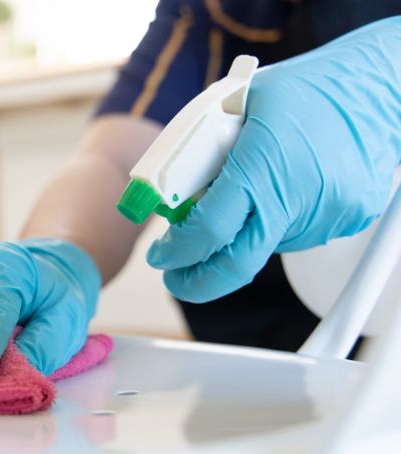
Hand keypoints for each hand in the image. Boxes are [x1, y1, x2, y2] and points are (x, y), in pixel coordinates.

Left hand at [147, 17, 400, 301]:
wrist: (377, 87)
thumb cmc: (301, 89)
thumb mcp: (232, 106)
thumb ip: (199, 154)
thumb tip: (170, 197)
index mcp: (263, 165)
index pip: (210, 230)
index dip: (177, 252)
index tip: (162, 256)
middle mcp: (297, 197)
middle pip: (237, 266)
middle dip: (198, 281)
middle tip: (177, 276)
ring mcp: (325, 214)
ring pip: (264, 247)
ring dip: (242, 236)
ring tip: (250, 191)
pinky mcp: (346, 221)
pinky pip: (295, 236)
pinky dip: (275, 223)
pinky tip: (283, 188)